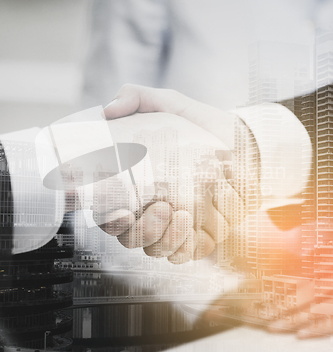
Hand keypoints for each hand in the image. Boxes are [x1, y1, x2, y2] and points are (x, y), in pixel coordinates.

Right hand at [96, 85, 256, 263]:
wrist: (244, 141)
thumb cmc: (202, 125)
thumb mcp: (169, 104)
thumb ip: (136, 97)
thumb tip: (108, 110)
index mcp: (134, 188)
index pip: (109, 214)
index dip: (109, 220)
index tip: (120, 212)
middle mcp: (150, 211)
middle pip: (132, 239)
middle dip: (143, 231)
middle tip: (161, 208)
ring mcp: (175, 227)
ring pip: (158, 250)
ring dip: (166, 240)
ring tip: (182, 214)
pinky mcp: (201, 234)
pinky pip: (188, 254)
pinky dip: (189, 248)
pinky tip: (196, 227)